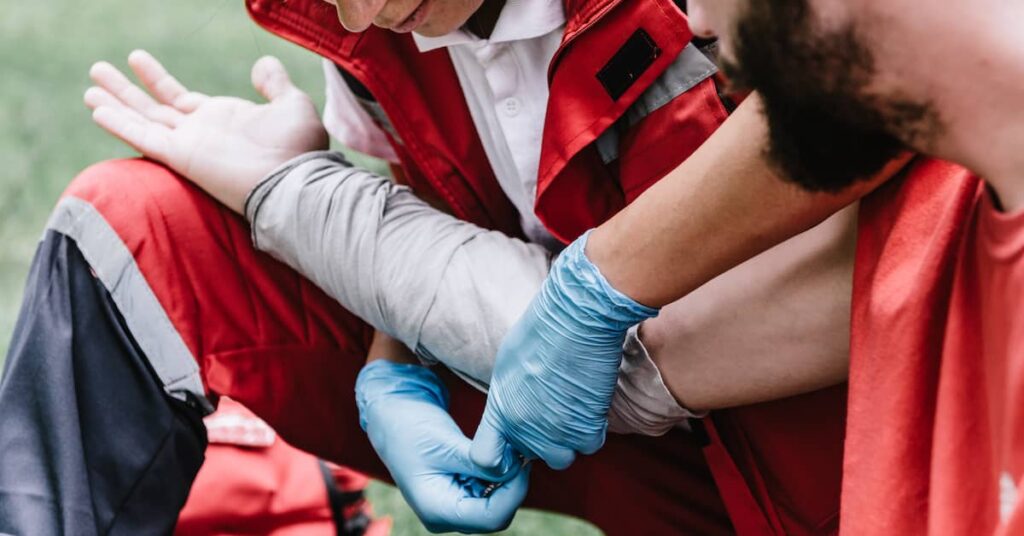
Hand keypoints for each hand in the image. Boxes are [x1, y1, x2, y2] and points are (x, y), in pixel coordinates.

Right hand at [83, 50, 326, 213]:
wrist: (295, 181)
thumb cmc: (299, 150)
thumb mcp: (292, 105)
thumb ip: (274, 84)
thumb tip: (261, 65)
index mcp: (223, 120)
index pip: (180, 98)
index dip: (157, 79)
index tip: (136, 59)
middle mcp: (201, 133)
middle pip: (153, 108)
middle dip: (125, 90)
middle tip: (98, 70)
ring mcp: (189, 145)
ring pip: (142, 119)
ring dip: (115, 102)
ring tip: (89, 88)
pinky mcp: (182, 157)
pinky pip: (144, 138)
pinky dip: (120, 124)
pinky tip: (97, 110)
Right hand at [356, 360, 528, 532]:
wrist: (391, 416)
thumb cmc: (410, 427)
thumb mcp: (446, 444)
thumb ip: (480, 462)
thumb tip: (515, 470)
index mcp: (437, 509)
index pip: (491, 518)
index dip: (514, 493)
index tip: (523, 462)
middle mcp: (444, 516)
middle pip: (495, 515)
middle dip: (512, 487)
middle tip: (520, 453)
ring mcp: (450, 506)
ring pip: (494, 506)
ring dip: (506, 481)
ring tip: (509, 451)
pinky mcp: (457, 493)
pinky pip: (487, 493)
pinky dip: (497, 476)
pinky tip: (499, 455)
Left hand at [470, 231, 658, 471]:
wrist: (576, 318)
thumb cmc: (542, 330)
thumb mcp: (508, 364)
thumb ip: (509, 397)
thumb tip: (516, 409)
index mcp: (500, 409)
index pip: (485, 458)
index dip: (499, 458)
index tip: (511, 448)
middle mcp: (524, 426)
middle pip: (531, 456)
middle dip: (541, 440)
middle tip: (552, 410)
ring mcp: (555, 431)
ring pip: (562, 457)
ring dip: (568, 439)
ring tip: (572, 407)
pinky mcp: (586, 427)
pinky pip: (589, 445)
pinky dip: (592, 429)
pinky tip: (589, 404)